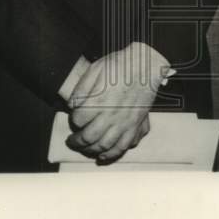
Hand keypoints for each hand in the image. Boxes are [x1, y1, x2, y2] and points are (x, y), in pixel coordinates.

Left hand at [67, 42, 168, 162]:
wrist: (146, 64)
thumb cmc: (120, 64)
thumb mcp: (95, 69)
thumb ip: (81, 88)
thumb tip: (72, 106)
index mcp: (100, 101)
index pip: (79, 120)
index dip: (73, 120)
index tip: (74, 117)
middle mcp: (112, 115)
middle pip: (89, 137)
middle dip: (77, 141)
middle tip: (72, 141)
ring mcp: (126, 123)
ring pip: (105, 146)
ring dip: (92, 150)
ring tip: (85, 148)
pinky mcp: (137, 125)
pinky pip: (124, 146)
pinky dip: (112, 154)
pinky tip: (104, 155)